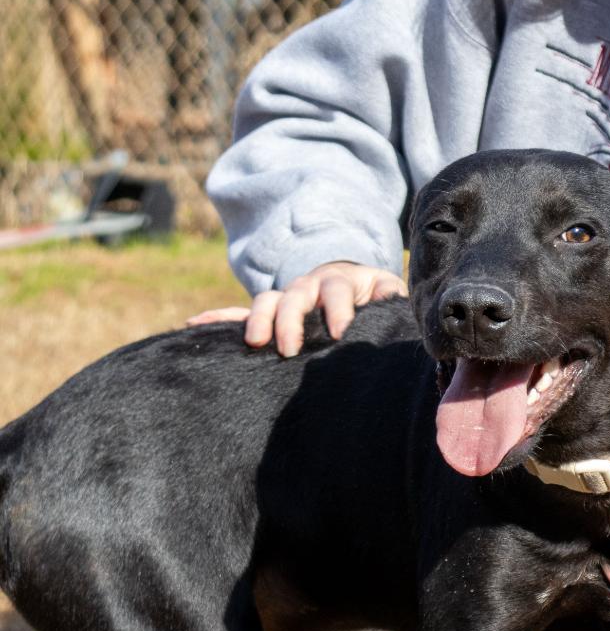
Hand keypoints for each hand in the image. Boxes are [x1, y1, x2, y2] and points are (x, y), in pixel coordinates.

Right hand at [186, 261, 406, 356]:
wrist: (354, 288)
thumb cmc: (375, 301)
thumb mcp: (387, 295)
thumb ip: (389, 297)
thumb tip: (394, 298)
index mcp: (340, 282)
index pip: (335, 290)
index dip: (337, 308)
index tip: (340, 332)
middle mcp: (308, 286)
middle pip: (294, 296)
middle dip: (291, 321)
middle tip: (291, 348)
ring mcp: (286, 299)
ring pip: (265, 303)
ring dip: (257, 320)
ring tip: (254, 343)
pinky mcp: (269, 315)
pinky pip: (237, 314)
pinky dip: (217, 319)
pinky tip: (194, 326)